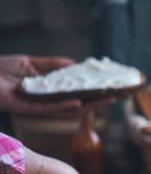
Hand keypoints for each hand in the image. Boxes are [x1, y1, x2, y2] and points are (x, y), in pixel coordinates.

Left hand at [0, 55, 114, 115]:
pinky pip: (49, 110)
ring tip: (105, 102)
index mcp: (47, 92)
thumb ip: (53, 65)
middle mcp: (45, 102)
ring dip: (87, 107)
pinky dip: (64, 107)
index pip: (74, 93)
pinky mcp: (27, 109)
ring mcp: (38, 107)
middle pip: (76, 105)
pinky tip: (78, 104)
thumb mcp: (31, 63)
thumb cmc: (1, 68)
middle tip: (115, 98)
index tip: (109, 88)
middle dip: (96, 102)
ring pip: (67, 110)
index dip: (92, 92)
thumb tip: (76, 65)